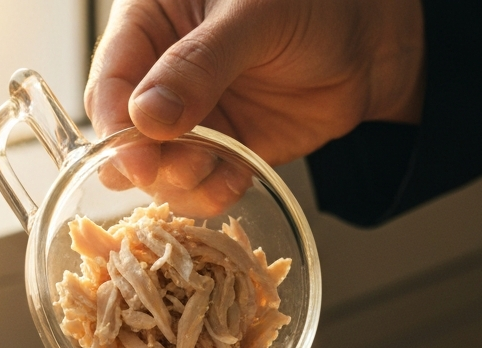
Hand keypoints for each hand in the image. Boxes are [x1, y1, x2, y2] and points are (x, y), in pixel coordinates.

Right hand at [86, 0, 424, 167]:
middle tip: (185, 168)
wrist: (371, 40)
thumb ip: (199, 65)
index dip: (114, 126)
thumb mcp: (254, 17)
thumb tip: (147, 117)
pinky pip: (202, 188)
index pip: (110, 82)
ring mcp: (192, 119)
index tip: (135, 162)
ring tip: (219, 170)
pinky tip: (236, 181)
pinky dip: (214, 195)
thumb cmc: (313, 2)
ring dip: (184, 184)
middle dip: (152, 163)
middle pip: (128, 138)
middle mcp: (162, 76)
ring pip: (162, 171)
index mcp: (151, 23)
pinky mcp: (223, 152)